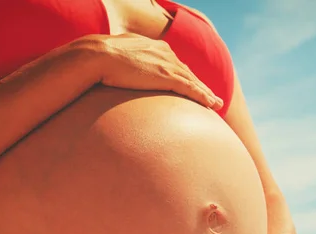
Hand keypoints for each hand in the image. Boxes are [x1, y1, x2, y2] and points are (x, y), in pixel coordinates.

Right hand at [76, 33, 222, 109]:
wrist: (98, 56)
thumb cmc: (100, 58)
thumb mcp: (117, 58)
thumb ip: (126, 64)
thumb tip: (119, 73)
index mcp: (155, 48)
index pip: (175, 64)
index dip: (185, 76)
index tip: (191, 85)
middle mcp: (166, 54)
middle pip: (188, 72)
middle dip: (201, 85)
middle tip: (212, 97)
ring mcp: (168, 64)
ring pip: (194, 81)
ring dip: (207, 94)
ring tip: (216, 104)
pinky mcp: (167, 76)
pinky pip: (191, 88)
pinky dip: (203, 96)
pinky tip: (212, 104)